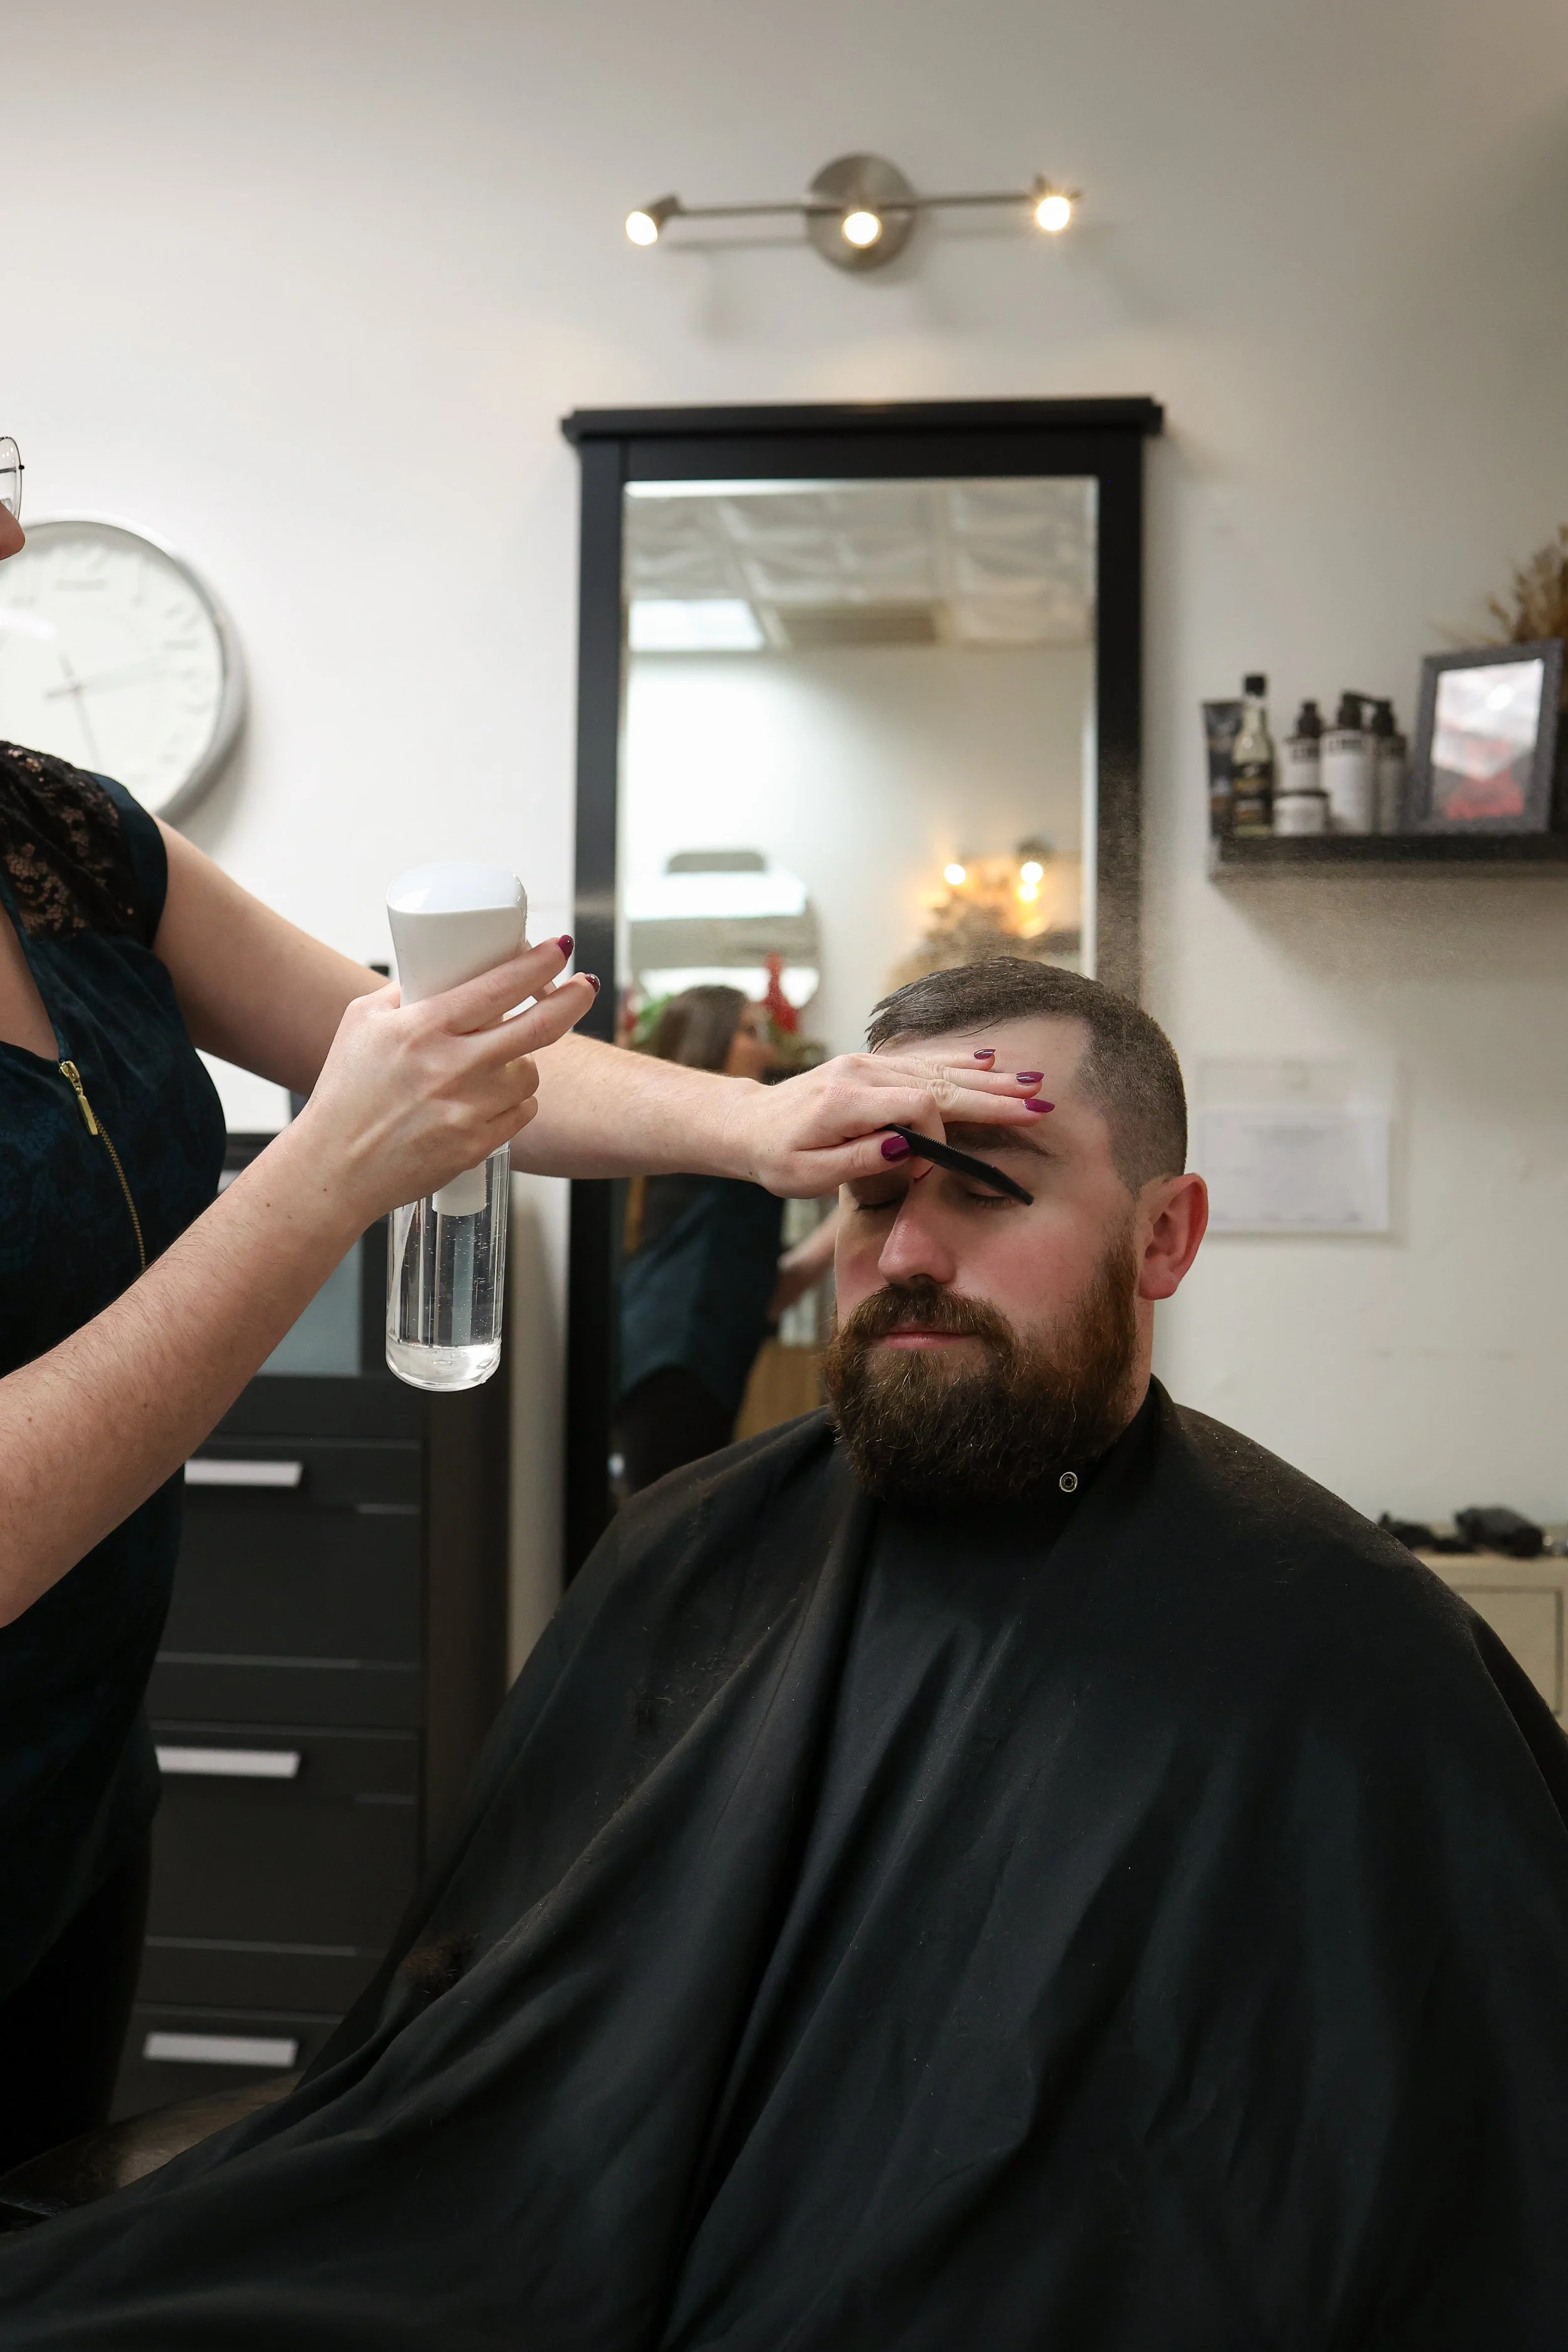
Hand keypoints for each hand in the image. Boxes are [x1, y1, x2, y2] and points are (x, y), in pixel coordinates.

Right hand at [292, 939, 596, 1223]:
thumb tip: (441, 968)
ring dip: (522, 1062)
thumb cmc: (345, 1093)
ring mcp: (469, 1109)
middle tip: (585, 986)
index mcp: (424, 1028)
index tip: (559, 948)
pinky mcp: (478, 1145)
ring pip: (530, 1073)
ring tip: (494, 1064)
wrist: (335, 1167)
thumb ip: (405, 993)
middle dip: (572, 1000)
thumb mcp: (362, 1022)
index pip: (498, 986)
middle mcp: (452, 1067)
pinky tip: (488, 1100)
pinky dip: (513, 1103)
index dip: (538, 963)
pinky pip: (522, 1112)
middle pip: (538, 1027)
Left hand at [727, 1051, 1050, 1198]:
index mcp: (847, 1101)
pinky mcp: (870, 1066)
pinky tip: (990, 1060)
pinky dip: (958, 1062)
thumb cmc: (776, 1158)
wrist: (748, 1123)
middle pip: (938, 1082)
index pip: (915, 1107)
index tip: (933, 1167)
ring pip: (937, 1069)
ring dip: (986, 1079)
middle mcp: (862, 1073)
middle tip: (1037, 1105)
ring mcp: (867, 1064)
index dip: (937, 1135)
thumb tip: (908, 1146)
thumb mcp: (807, 1175)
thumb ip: (858, 1159)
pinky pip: (922, 1062)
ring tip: (1030, 1083)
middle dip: (991, 1096)